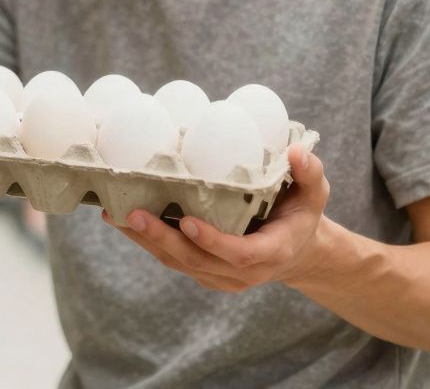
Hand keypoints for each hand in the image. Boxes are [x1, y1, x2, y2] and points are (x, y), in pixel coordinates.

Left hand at [103, 144, 331, 292]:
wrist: (298, 252)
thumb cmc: (302, 216)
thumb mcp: (315, 194)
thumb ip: (309, 173)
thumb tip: (296, 151)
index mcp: (271, 252)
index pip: (239, 254)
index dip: (212, 241)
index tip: (186, 220)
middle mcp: (244, 273)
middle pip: (197, 261)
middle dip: (162, 238)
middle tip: (131, 213)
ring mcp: (222, 277)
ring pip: (179, 263)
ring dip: (145, 241)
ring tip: (115, 215)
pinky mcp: (205, 274)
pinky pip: (174, 261)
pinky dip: (148, 243)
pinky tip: (124, 222)